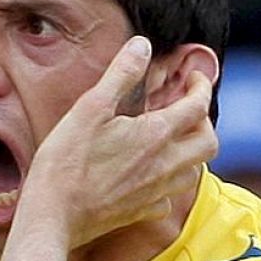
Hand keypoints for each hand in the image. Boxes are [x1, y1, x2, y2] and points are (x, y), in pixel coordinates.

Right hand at [28, 36, 216, 246]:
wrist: (52, 214)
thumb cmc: (66, 161)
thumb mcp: (89, 108)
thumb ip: (120, 75)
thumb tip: (142, 46)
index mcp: (155, 134)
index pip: (197, 106)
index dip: (200, 86)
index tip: (193, 78)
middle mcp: (164, 164)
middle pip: (208, 142)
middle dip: (203, 121)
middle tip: (186, 110)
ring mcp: (155, 191)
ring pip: (195, 171)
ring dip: (190, 152)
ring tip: (171, 141)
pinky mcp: (141, 212)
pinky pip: (170, 198)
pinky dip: (169, 183)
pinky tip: (150, 176)